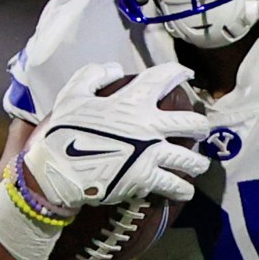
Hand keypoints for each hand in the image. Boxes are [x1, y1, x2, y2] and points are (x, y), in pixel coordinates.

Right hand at [22, 62, 211, 210]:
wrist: (58, 170)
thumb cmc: (63, 131)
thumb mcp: (72, 94)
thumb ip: (93, 76)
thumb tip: (115, 69)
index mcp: (133, 102)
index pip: (163, 78)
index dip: (178, 72)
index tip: (186, 73)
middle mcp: (149, 127)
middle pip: (192, 123)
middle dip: (200, 126)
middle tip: (199, 130)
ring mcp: (151, 155)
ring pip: (190, 159)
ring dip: (197, 163)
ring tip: (198, 165)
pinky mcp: (147, 180)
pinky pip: (175, 186)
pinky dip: (182, 189)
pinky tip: (184, 190)